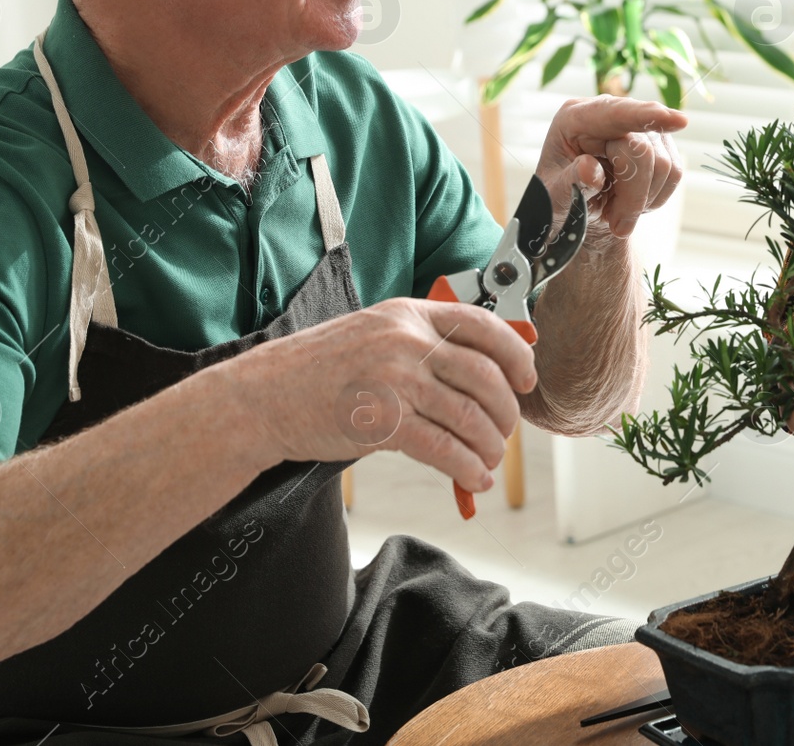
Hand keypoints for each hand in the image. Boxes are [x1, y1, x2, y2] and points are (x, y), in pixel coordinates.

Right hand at [235, 298, 537, 494]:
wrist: (265, 396)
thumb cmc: (320, 371)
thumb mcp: (375, 336)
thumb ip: (422, 344)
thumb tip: (480, 374)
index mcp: (408, 314)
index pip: (483, 325)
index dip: (516, 354)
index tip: (527, 378)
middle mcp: (407, 341)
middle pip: (486, 376)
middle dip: (506, 412)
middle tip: (504, 433)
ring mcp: (396, 380)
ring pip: (470, 416)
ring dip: (489, 446)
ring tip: (488, 461)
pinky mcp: (384, 422)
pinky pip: (444, 448)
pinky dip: (466, 468)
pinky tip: (473, 478)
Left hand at [535, 95, 685, 238]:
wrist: (578, 211)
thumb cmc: (560, 199)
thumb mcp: (554, 198)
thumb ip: (570, 183)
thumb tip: (589, 169)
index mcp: (575, 120)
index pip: (613, 113)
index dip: (644, 116)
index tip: (678, 121)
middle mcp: (609, 116)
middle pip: (642, 150)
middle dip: (633, 196)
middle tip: (616, 224)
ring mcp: (639, 128)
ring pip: (663, 164)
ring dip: (642, 201)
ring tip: (616, 212)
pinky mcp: (660, 144)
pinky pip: (674, 173)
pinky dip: (654, 198)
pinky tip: (630, 203)